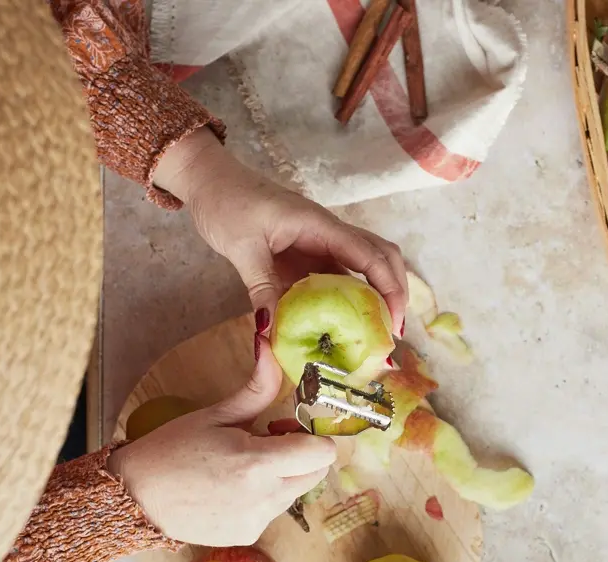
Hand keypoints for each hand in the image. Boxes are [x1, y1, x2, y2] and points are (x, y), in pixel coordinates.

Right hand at [107, 336, 334, 545]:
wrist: (136, 497)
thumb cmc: (172, 449)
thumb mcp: (217, 414)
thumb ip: (258, 386)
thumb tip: (270, 343)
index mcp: (257, 463)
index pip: (322, 453)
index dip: (311, 435)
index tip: (286, 427)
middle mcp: (264, 498)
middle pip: (316, 473)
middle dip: (301, 455)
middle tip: (265, 441)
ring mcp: (257, 521)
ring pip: (295, 491)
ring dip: (282, 475)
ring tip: (240, 466)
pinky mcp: (248, 536)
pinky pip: (273, 510)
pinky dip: (263, 496)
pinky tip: (230, 488)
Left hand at [151, 128, 407, 335]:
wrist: (211, 182)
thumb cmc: (227, 203)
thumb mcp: (242, 248)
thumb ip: (261, 288)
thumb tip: (269, 331)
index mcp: (321, 226)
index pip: (371, 255)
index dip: (390, 288)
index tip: (395, 322)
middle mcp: (329, 233)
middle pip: (381, 257)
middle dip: (395, 292)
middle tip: (392, 332)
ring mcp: (321, 243)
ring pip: (363, 268)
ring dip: (376, 297)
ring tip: (376, 335)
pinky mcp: (309, 254)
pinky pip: (337, 277)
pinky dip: (348, 300)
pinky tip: (345, 325)